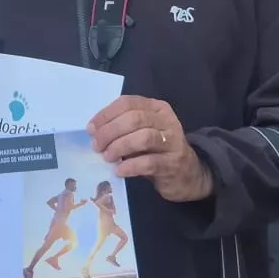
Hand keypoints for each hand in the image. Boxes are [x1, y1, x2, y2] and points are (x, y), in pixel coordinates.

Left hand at [88, 96, 213, 201]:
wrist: (187, 174)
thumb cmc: (157, 151)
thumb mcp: (143, 132)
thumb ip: (123, 127)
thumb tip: (94, 131)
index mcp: (156, 108)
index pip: (128, 103)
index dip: (106, 114)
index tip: (91, 129)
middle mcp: (166, 121)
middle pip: (135, 119)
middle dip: (110, 132)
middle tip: (96, 146)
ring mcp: (172, 142)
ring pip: (143, 138)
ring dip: (120, 147)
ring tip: (107, 157)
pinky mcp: (173, 164)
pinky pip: (149, 162)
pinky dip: (130, 166)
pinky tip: (119, 170)